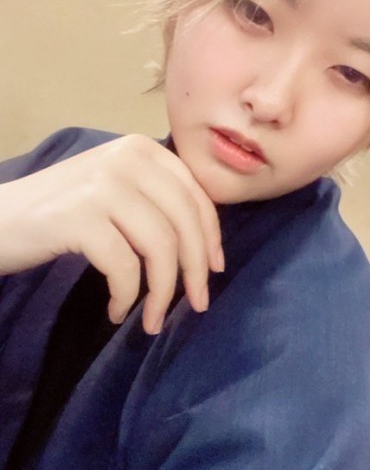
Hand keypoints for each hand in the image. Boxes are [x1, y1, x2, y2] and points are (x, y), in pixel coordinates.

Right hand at [0, 134, 223, 333]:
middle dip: (196, 271)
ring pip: (160, 247)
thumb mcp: (112, 190)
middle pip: (185, 222)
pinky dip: (127, 297)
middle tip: (196, 305)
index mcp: (140, 149)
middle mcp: (126, 158)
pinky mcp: (80, 217)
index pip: (196, 195)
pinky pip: (124, 268)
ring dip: (162, 293)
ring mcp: (102, 185)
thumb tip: (207, 243)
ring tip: (154, 320)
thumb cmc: (56, 212)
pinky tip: (117, 311)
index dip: (211, 238)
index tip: (212, 271)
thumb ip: (154, 198)